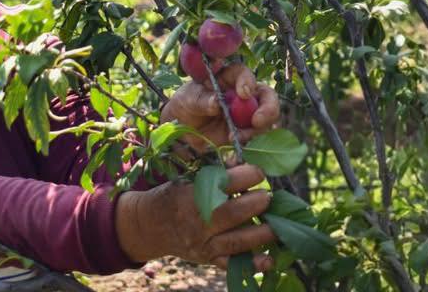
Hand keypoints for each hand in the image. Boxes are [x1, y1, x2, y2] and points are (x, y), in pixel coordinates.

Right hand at [115, 164, 275, 270]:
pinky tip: (270, 260)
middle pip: (231, 214)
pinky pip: (231, 264)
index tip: (258, 171)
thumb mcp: (187, 180)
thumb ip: (213, 175)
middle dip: (255, 204)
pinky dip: (252, 264)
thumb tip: (241, 163)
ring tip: (277, 225)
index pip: (221, 186)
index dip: (243, 177)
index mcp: (190, 197)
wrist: (150, 226)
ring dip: (260, 234)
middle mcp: (197, 223)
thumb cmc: (173, 196)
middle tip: (270, 196)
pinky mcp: (208, 259)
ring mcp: (203, 244)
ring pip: (236, 241)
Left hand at [160, 63, 280, 154]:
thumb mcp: (189, 99)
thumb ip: (202, 100)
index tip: (244, 93)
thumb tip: (216, 102)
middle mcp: (244, 94)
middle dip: (268, 109)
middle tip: (257, 121)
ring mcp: (248, 114)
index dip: (248, 81)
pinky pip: (256, 138)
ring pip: (265, 120)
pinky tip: (236, 148)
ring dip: (255, 131)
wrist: (183, 128)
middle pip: (267, 97)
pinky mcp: (246, 132)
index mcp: (229, 78)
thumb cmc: (186, 103)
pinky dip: (250, 144)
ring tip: (236, 137)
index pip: (243, 74)